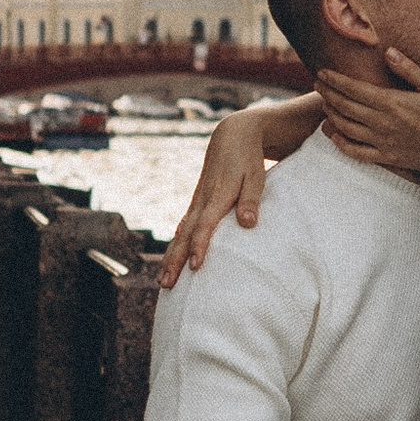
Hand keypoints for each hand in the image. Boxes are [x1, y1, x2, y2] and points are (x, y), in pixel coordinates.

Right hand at [158, 103, 296, 285]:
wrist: (232, 136)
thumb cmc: (248, 159)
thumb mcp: (256, 176)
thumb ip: (251, 200)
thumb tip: (247, 224)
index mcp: (218, 195)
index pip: (206, 225)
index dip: (200, 245)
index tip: (196, 266)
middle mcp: (202, 201)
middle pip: (185, 235)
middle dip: (175, 260)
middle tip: (166, 284)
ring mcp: (196, 202)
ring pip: (180, 234)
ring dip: (171, 258)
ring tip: (163, 282)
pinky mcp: (196, 204)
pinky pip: (182, 228)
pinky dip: (175, 246)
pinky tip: (170, 263)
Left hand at [315, 48, 419, 180]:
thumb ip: (408, 69)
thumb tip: (388, 52)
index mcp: (392, 103)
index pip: (354, 89)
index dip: (335, 80)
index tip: (322, 72)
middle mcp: (382, 123)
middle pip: (345, 106)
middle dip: (328, 93)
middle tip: (317, 84)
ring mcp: (382, 142)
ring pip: (346, 128)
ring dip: (331, 114)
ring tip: (324, 103)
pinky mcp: (386, 157)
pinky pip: (356, 152)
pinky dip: (341, 143)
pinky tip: (334, 135)